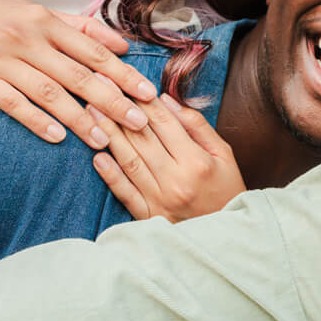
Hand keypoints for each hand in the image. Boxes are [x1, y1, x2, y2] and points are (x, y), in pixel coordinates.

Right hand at [0, 0, 159, 145]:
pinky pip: (11, 101)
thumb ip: (76, 27)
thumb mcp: (29, 12)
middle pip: (77, 72)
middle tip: (139, 122)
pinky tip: (56, 137)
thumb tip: (120, 44)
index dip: (123, 72)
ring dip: (79, 117)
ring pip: (48, 90)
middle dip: (112, 99)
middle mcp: (25, 35)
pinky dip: (35, 119)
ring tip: (103, 139)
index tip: (149, 93)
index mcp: (42, 18)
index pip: (92, 48)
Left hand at [90, 95, 246, 220]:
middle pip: (142, 139)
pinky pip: (125, 193)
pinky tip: (97, 156)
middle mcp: (176, 181)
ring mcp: (160, 201)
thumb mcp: (223, 155)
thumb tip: (167, 101)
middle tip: (99, 88)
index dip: (143, 101)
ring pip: (129, 161)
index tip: (124, 82)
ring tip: (91, 113)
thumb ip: (197, 126)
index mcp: (197, 162)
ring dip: (108, 135)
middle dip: (118, 110)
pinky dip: (110, 174)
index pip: (164, 124)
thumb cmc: (227, 190)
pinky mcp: (149, 218)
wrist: (229, 239)